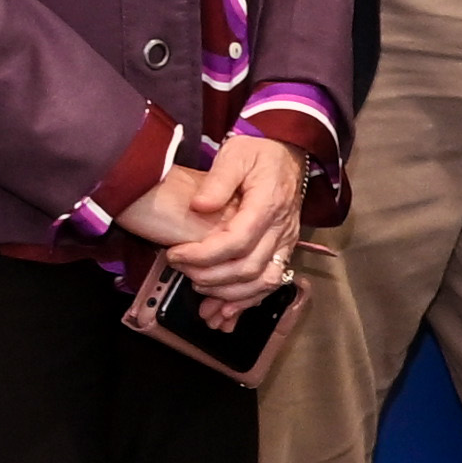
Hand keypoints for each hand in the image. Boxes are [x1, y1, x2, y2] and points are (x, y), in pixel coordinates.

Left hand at [122, 136, 305, 316]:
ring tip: (200, 296)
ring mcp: (286, 242)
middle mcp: (280, 229)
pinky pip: (272, 283)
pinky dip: (248, 301)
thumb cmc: (258, 152)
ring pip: (263, 282)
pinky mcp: (284, 250)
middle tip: (181, 271)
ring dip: (229, 295)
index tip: (174, 255)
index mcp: (267, 205)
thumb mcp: (235, 154)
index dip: (203, 255)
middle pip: (248, 267)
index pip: (236, 241)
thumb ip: (218, 180)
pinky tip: (226, 311)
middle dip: (210, 276)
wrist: (287, 151)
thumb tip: (198, 206)